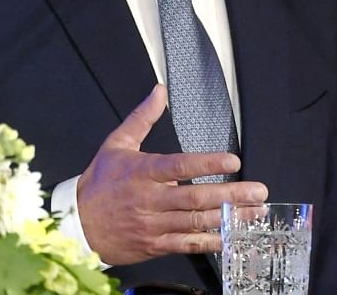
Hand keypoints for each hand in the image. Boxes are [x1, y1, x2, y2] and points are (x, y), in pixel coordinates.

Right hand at [76, 84, 267, 264]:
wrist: (77, 224)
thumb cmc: (99, 183)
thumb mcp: (116, 144)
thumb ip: (142, 118)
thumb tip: (159, 91)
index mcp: (141, 172)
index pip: (178, 166)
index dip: (206, 163)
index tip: (232, 161)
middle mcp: (149, 200)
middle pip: (195, 197)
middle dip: (231, 194)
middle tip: (258, 191)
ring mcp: (153, 225)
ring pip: (197, 222)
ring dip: (229, 218)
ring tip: (255, 212)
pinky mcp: (154, 245)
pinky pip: (187, 245)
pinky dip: (211, 242)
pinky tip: (231, 237)